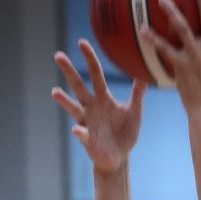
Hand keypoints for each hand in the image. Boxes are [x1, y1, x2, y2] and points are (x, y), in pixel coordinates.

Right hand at [54, 39, 144, 176]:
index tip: (81, 42)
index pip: (95, 74)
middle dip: (69, 70)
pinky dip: (80, 132)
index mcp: (103, 98)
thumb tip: (145, 73)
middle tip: (58, 55)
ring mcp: (86, 122)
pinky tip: (77, 130)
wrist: (119, 157)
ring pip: (73, 108)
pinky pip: (82, 134)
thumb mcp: (135, 111)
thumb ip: (138, 93)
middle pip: (78, 85)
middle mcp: (91, 107)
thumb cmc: (126, 133)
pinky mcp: (87, 139)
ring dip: (64, 101)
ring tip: (54, 92)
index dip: (89, 58)